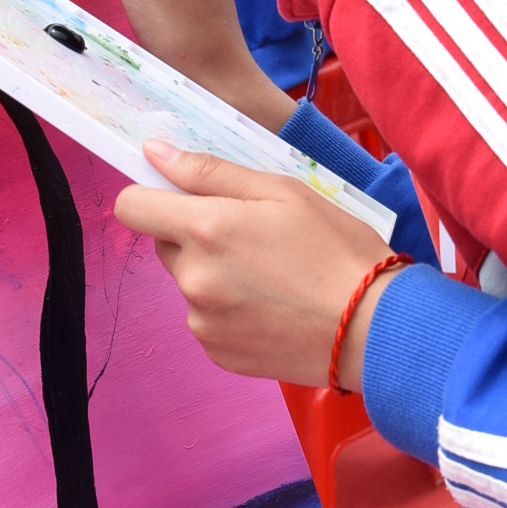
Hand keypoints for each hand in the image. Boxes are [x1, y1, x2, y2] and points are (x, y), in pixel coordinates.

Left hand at [117, 146, 399, 385]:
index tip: (180, 196)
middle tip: (252, 236)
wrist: (375, 329)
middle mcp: (193, 279)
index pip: (131, 207)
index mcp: (206, 229)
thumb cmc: (337, 250)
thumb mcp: (283, 191)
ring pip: (188, 282)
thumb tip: (154, 153)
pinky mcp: (218, 353)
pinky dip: (229, 310)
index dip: (151, 196)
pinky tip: (272, 307)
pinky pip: (207, 319)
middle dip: (195, 235)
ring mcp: (203, 322)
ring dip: (214, 274)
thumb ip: (209, 171)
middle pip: (164, 244)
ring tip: (271, 277)